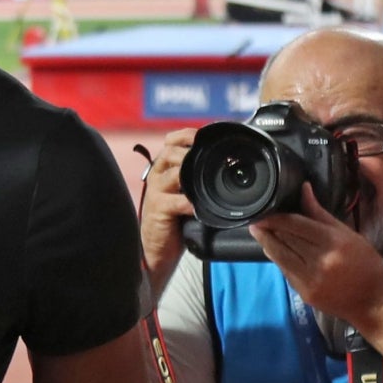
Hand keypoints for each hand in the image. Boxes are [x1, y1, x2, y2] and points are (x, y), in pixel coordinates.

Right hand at [136, 128, 198, 291]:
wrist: (156, 248)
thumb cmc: (174, 219)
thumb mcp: (184, 193)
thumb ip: (196, 178)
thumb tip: (225, 166)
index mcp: (164, 168)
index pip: (171, 141)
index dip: (186, 134)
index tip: (204, 134)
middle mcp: (157, 175)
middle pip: (171, 152)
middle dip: (190, 151)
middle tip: (209, 156)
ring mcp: (156, 192)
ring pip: (174, 172)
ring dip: (191, 172)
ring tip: (205, 178)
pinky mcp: (158, 209)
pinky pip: (177, 201)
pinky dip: (191, 202)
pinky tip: (200, 207)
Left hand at [249, 186, 382, 332]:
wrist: (375, 300)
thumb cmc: (365, 262)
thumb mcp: (347, 234)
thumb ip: (320, 213)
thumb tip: (304, 189)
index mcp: (333, 242)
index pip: (296, 225)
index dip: (275, 218)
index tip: (262, 212)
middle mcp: (320, 261)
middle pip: (285, 240)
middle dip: (267, 230)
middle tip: (256, 220)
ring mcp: (311, 280)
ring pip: (280, 257)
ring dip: (267, 244)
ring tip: (259, 233)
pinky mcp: (305, 294)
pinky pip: (286, 272)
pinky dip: (279, 260)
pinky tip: (274, 251)